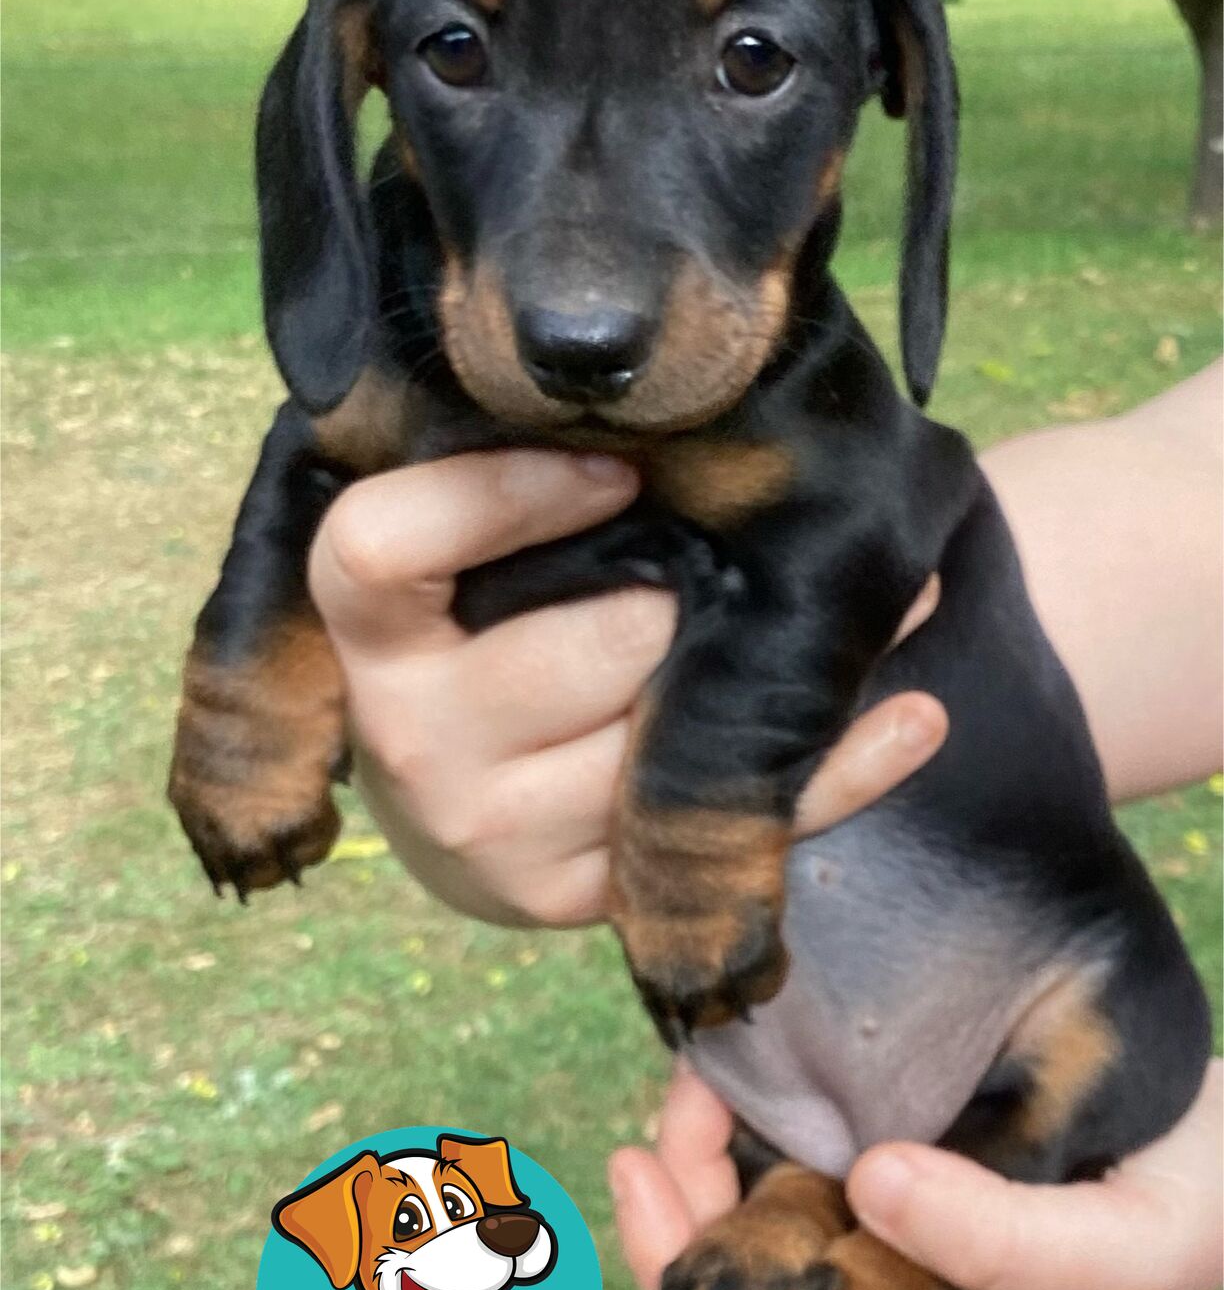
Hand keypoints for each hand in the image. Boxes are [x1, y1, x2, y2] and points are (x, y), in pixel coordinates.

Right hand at [309, 451, 945, 926]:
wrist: (450, 799)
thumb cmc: (471, 629)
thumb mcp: (458, 558)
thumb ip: (517, 488)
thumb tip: (679, 391)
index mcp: (365, 630)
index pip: (386, 546)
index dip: (502, 493)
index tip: (616, 462)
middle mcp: (408, 736)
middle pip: (587, 648)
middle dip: (692, 589)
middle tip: (779, 533)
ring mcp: (488, 831)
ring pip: (663, 741)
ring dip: (782, 669)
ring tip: (901, 597)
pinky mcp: (569, 898)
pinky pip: (720, 828)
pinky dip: (829, 772)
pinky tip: (910, 718)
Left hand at [609, 1059, 1222, 1289]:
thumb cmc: (1189, 1207)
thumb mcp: (1124, 1247)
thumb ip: (1007, 1241)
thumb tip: (869, 1188)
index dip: (694, 1272)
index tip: (652, 1171)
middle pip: (745, 1282)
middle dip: (683, 1203)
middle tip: (666, 1111)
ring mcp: (888, 1224)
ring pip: (759, 1206)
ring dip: (711, 1145)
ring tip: (696, 1065)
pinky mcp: (895, 1152)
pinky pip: (801, 1142)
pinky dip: (757, 1106)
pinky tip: (733, 1054)